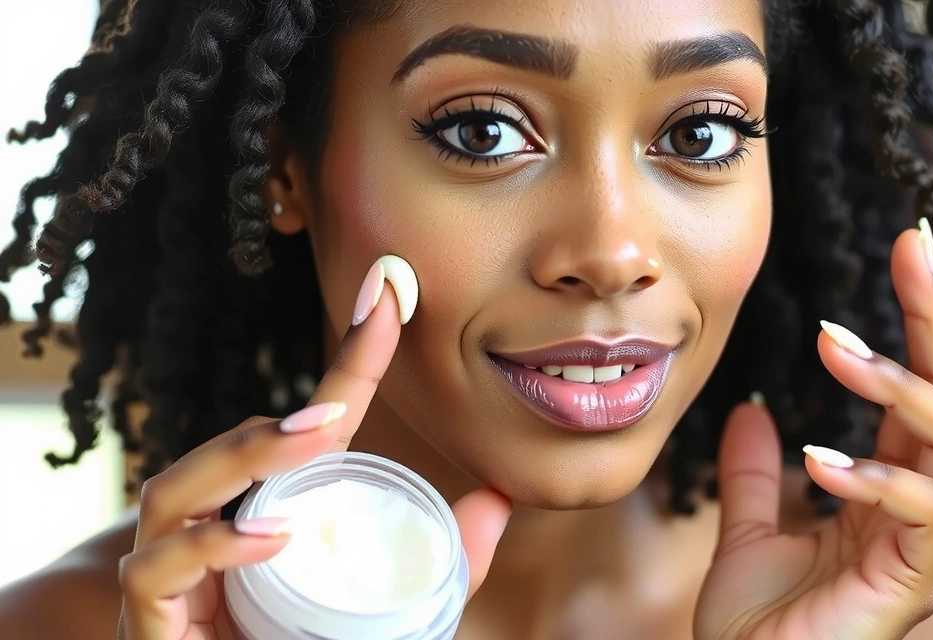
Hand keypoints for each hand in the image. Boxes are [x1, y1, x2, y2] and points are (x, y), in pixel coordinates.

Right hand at [116, 280, 512, 639]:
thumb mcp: (393, 606)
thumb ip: (444, 561)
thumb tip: (498, 499)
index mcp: (270, 520)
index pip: (305, 433)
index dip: (347, 366)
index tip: (386, 299)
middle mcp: (214, 539)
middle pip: (219, 459)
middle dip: (270, 427)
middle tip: (335, 411)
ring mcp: (176, 581)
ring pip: (173, 495)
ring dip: (238, 461)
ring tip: (305, 447)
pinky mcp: (152, 624)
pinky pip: (154, 571)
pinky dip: (207, 548)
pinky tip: (268, 539)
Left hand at [695, 220, 932, 639]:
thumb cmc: (759, 627)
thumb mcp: (748, 532)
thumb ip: (756, 474)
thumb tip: (754, 411)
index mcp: (886, 493)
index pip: (912, 391)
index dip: (912, 321)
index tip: (901, 251)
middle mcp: (919, 512)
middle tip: (907, 250)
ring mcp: (925, 546)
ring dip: (899, 388)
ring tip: (838, 350)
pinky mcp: (916, 583)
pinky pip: (923, 515)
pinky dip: (875, 478)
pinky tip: (820, 460)